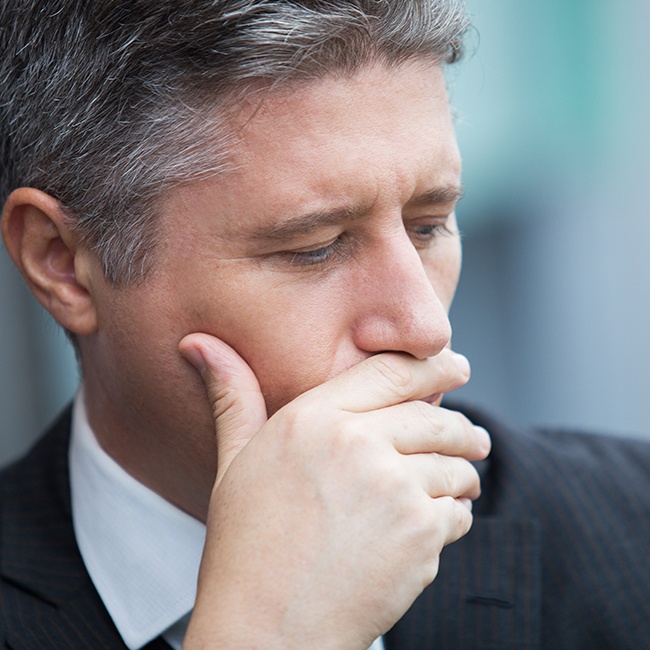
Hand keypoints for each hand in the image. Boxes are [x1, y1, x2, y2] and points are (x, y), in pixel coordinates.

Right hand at [179, 335, 489, 648]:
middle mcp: (358, 444)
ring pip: (455, 466)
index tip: (457, 364)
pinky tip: (437, 525)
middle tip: (473, 438)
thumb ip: (232, 396)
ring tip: (460, 483)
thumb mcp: (234, 462)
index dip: (435, 363)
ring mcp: (393, 488)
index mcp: (314, 418)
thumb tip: (198, 342)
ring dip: (463, 475)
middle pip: (436, 417)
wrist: (267, 631)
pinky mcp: (419, 534)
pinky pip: (458, 512)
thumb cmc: (246, 545)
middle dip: (461, 428)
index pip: (392, 371)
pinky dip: (455, 516)